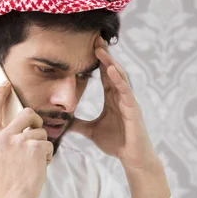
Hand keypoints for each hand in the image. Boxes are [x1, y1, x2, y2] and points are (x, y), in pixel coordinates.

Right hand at [0, 81, 52, 197]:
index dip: (0, 93)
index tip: (5, 84)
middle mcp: (5, 136)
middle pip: (27, 113)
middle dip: (35, 120)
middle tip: (36, 131)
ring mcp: (21, 141)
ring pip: (40, 133)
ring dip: (42, 146)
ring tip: (35, 161)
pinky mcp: (36, 148)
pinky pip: (48, 146)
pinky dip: (48, 157)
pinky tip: (40, 167)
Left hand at [70, 37, 156, 170]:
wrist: (132, 158)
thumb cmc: (117, 143)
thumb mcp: (92, 131)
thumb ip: (79, 124)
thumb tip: (63, 121)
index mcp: (112, 99)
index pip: (105, 75)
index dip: (98, 61)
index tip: (89, 46)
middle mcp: (121, 96)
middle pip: (113, 71)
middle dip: (105, 56)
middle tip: (95, 39)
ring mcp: (128, 102)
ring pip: (120, 78)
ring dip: (111, 63)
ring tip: (102, 51)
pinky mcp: (133, 110)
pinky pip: (126, 92)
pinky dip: (119, 80)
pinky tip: (112, 71)